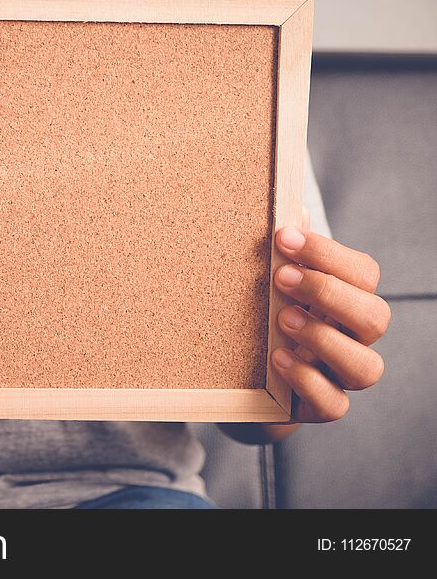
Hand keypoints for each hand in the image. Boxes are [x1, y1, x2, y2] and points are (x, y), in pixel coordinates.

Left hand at [272, 224, 390, 421]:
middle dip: (328, 292)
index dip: (326, 253)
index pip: (363, 273)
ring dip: (324, 339)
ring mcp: (341, 376)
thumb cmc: (263, 320)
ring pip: (366, 367)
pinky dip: (310, 381)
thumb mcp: (269, 285)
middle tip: (280, 276)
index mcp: (347, 300)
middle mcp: (354, 338)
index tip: (281, 237)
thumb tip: (289, 209)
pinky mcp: (322, 407)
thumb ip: (283, 252)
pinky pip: (334, 404)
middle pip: (375, 316)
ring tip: (281, 320)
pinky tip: (280, 360)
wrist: (244, 380)